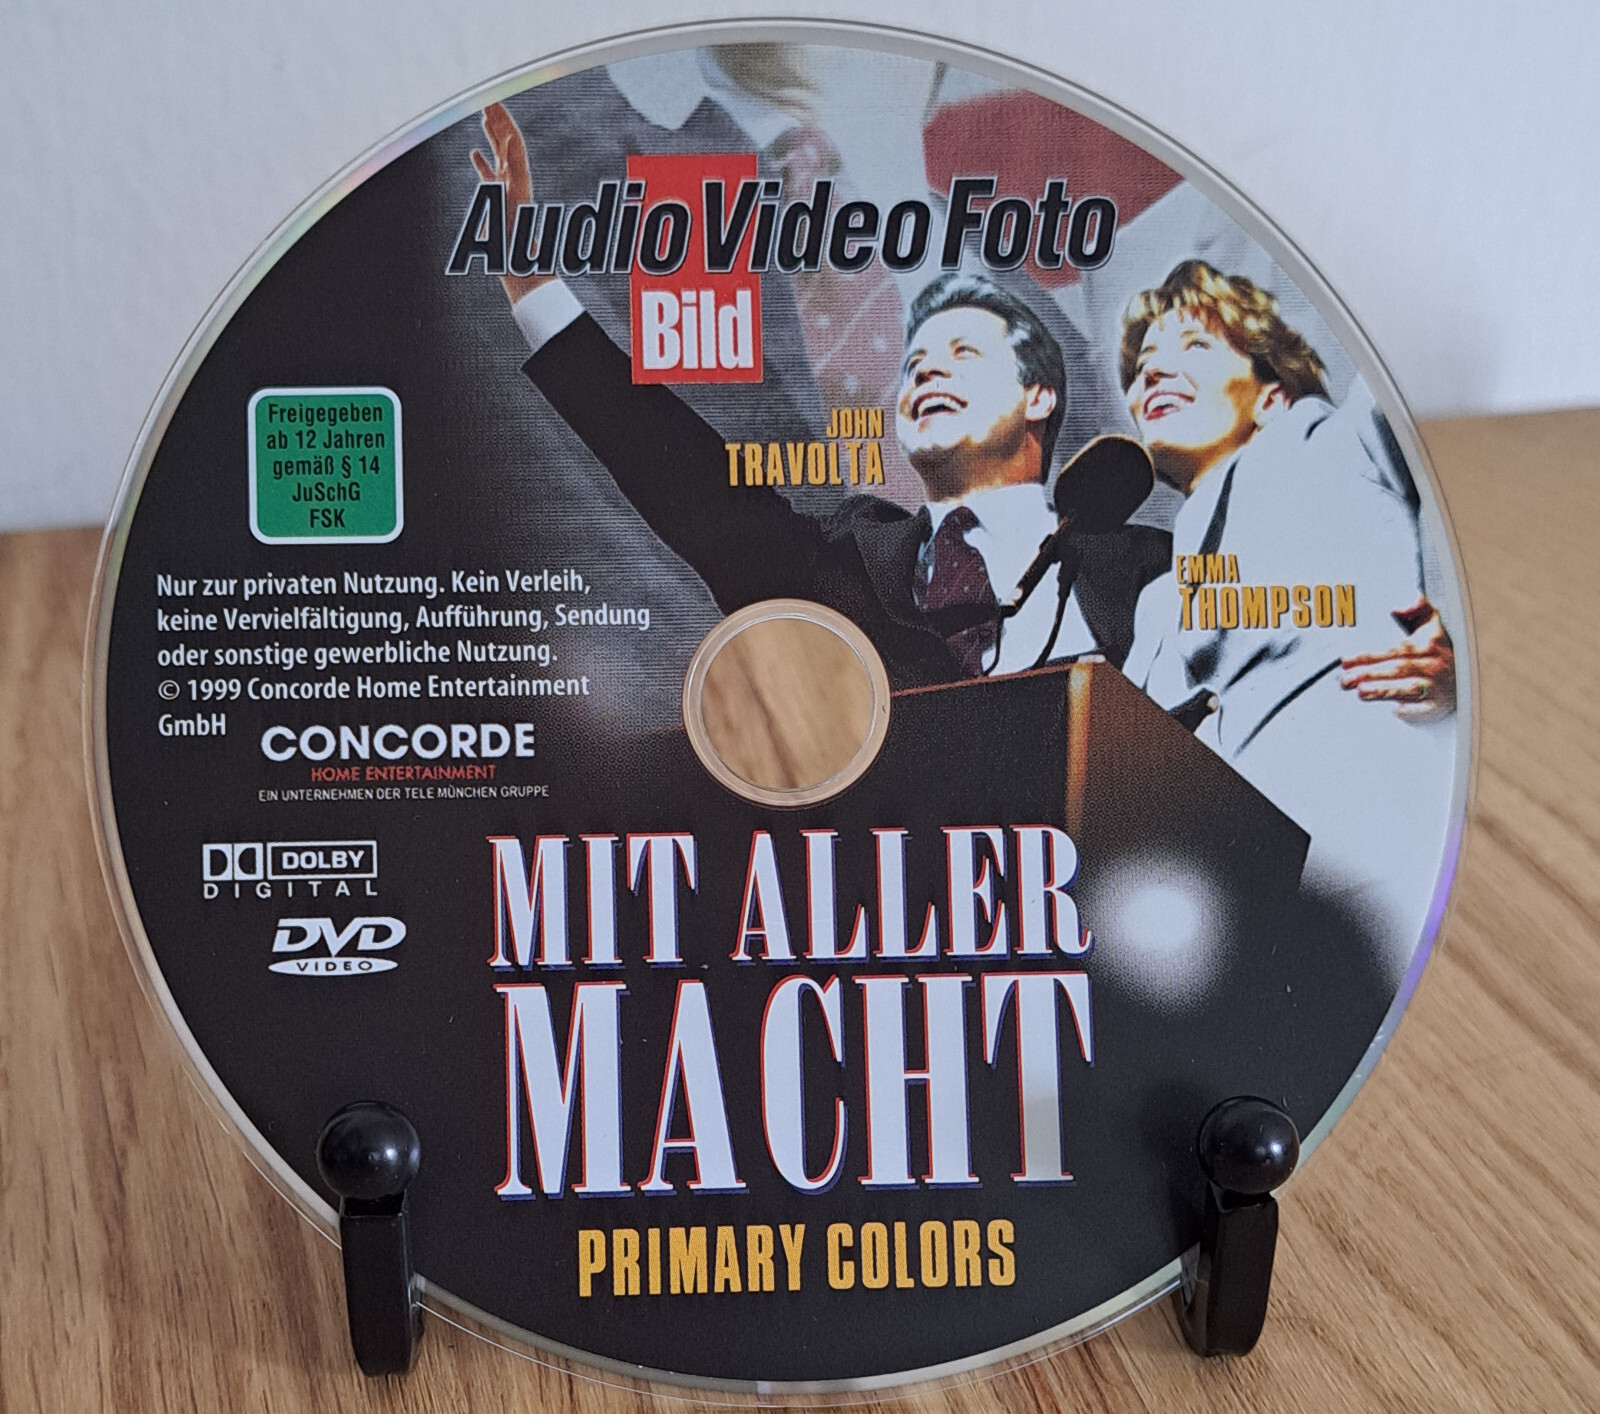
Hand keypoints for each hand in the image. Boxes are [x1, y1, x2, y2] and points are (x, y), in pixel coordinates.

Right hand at [470, 102, 546, 304]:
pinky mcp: (499, 204)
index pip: (512, 144)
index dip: (503, 121)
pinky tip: (474, 153)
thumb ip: (513, 173)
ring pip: (499, 157)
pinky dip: (483, 163)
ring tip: (482, 115)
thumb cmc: (518, 248)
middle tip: (487, 94)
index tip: (492, 100)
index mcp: (518, 183)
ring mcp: (507, 192)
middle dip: (497, 118)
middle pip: (506, 144)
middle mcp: (514, 184)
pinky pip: (490, 178)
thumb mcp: (514, 206)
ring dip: (491, 135)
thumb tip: (513, 144)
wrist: (521, 273)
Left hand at [1339, 596, 1455, 721]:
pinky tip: (1391, 710)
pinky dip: (1407, 710)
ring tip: (1360, 691)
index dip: (1369, 655)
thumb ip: (1416, 609)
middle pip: (1396, 669)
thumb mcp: (1431, 623)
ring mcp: (1437, 687)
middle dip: (1367, 674)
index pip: (1395, 648)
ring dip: (1381, 690)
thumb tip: (1398, 606)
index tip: (1346, 660)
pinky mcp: (1437, 706)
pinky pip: (1421, 709)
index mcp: (1430, 643)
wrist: (1465, 675)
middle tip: (1344, 679)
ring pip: (1406, 688)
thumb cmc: (1439, 648)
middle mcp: (1434, 664)